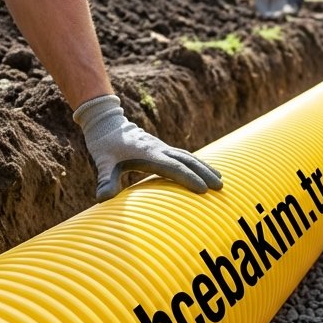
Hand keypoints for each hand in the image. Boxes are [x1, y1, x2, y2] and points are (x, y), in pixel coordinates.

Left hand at [73, 94, 222, 200]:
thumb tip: (102, 198)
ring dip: (205, 168)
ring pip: (189, 157)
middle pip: (187, 160)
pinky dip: (197, 164)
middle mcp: (160, 149)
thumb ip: (105, 180)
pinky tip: (206, 172)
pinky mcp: (163, 149)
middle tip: (220, 188)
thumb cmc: (105, 145)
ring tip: (220, 181)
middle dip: (204, 174)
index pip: (173, 167)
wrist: (107, 124)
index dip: (188, 178)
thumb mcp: (102, 163)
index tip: (203, 190)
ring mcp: (163, 148)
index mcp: (148, 153)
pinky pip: (184, 156)